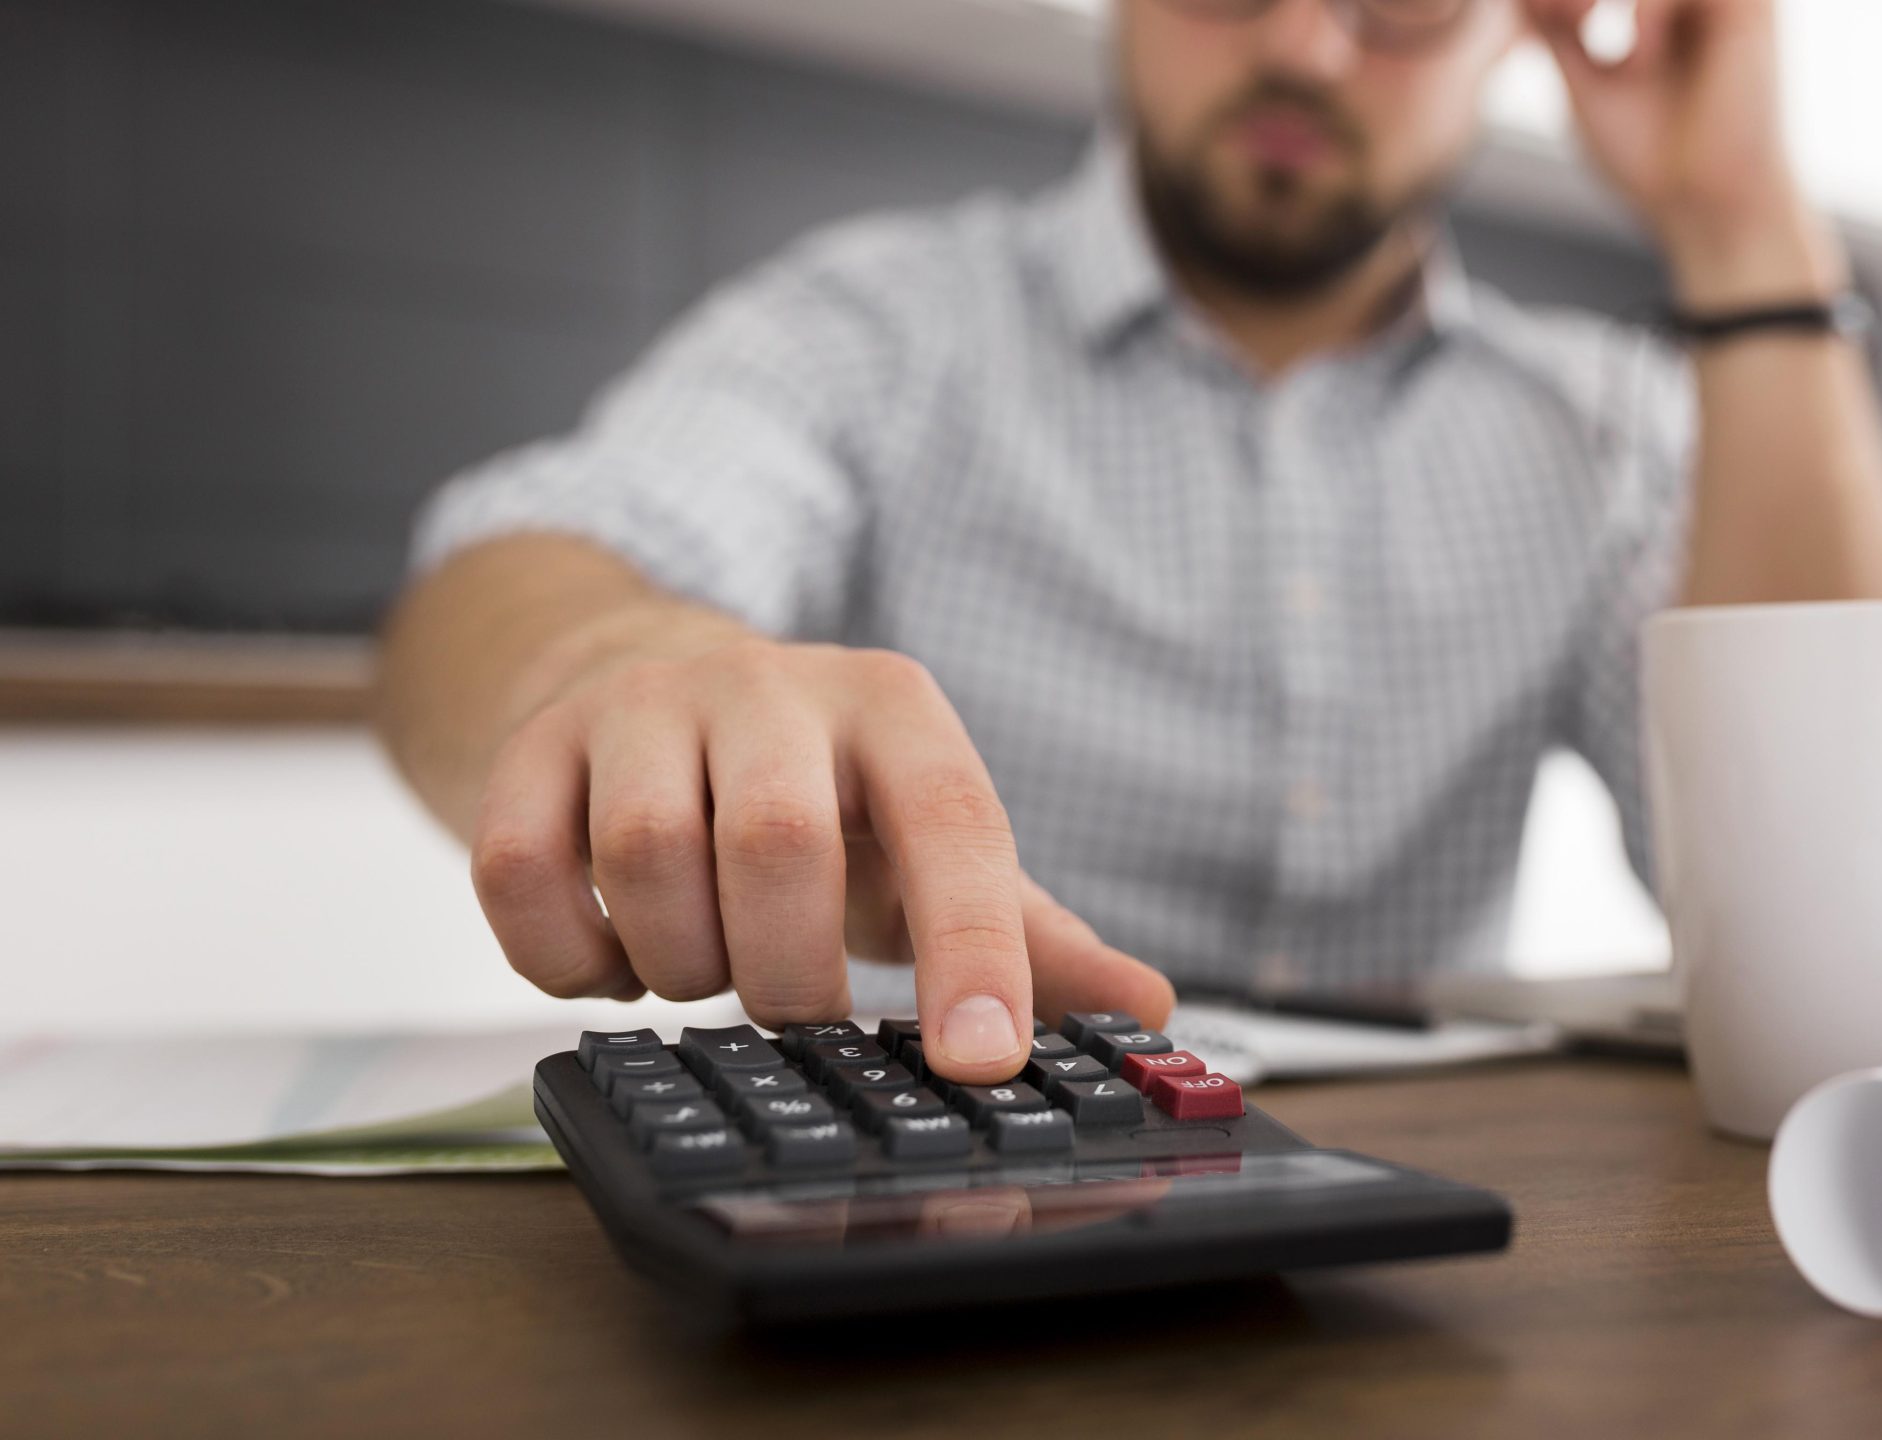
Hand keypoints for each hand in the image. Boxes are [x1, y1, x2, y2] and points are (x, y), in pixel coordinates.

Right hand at [467, 634, 1172, 1083]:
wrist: (643, 682)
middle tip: (792, 1002)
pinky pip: (523, 873)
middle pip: (779, 846)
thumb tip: (1150, 1008)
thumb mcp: (926, 842)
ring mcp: (640, 706)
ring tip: (705, 964)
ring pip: (647, 859)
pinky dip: (566, 957)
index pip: (952, 825)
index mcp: (895, 710)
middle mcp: (770, 687)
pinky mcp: (532, 747)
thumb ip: (1028, 931)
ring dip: (680, 961)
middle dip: (789, 971)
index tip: (981, 1061)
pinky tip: (612, 955)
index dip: (971, 950)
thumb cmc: (817, 791)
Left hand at [1521, 0, 1845, 304]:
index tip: (1538, 18)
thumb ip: (1559, 30)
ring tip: (1580, 24)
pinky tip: (1638, 53)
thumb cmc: (1654, 161)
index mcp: (1663, 2)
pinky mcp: (1753, 7)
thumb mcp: (1586, 85)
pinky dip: (1651, 4)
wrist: (1709, 212)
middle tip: (1557, 18)